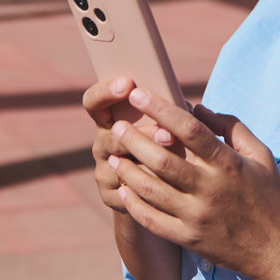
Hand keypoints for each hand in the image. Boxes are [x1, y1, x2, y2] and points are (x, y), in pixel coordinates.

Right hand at [82, 76, 174, 214]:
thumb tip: (186, 106)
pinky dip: (150, 189)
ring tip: (176, 165)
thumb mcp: (165, 123)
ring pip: (123, 167)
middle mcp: (102, 143)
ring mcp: (103, 170)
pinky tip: (170, 190)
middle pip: (113, 136)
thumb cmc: (165, 143)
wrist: (157, 189)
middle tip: (168, 135)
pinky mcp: (108, 195)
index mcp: (109, 119)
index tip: (127, 83)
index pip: (94, 101)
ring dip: (152, 164)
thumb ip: (168, 112)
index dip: (105, 91)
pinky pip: (128, 193)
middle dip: (143, 135)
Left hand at [107, 86, 279, 279]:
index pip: (189, 130)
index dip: (161, 109)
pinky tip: (124, 189)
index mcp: (228, 164)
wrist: (275, 250)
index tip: (138, 94)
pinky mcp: (188, 238)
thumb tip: (198, 108)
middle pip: (162, 159)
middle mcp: (210, 189)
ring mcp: (197, 216)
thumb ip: (231, 127)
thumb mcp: (260, 155)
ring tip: (113, 156)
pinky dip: (134, 204)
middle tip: (116, 127)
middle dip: (134, 140)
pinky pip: (152, 220)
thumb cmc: (267, 196)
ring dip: (128, 170)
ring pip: (151, 190)